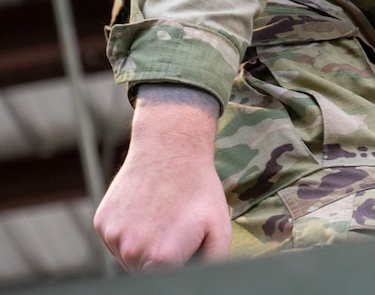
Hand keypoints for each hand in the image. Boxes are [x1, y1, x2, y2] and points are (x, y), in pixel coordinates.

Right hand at [94, 86, 230, 270]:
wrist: (170, 149)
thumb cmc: (199, 189)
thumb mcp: (220, 228)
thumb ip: (212, 263)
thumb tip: (200, 278)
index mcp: (161, 259)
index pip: (166, 279)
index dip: (179, 263)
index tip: (185, 243)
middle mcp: (131, 251)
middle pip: (145, 271)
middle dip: (161, 256)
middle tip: (176, 226)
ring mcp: (112, 236)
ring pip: (129, 257)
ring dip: (144, 244)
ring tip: (162, 214)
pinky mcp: (101, 222)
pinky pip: (116, 239)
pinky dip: (129, 230)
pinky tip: (146, 208)